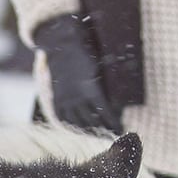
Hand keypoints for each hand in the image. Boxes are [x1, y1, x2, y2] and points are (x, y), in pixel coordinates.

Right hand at [33, 14, 120, 132]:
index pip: (106, 112)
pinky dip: (71, 125)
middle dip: (104, 128)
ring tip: (98, 133)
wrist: (62, 44)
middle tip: (112, 133)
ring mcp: (65, 99)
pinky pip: (63, 118)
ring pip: (77, 122)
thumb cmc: (85, 51)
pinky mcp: (57, 98)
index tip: (120, 128)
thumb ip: (106, 84)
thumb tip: (120, 98)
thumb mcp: (100, 66)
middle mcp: (77, 97)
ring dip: (89, 130)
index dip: (114, 122)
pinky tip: (78, 128)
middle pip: (93, 120)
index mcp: (91, 89)